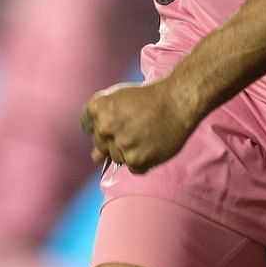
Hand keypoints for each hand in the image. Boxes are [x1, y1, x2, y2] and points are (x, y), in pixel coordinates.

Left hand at [81, 79, 204, 173]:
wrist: (178, 101)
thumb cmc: (149, 98)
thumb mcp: (119, 99)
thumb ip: (102, 124)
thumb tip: (95, 158)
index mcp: (98, 108)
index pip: (86, 126)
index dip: (103, 125)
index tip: (116, 122)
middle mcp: (105, 127)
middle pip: (101, 144)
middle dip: (115, 139)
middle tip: (135, 128)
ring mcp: (121, 144)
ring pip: (117, 158)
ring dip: (129, 151)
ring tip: (146, 135)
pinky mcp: (136, 159)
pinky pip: (133, 168)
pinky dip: (143, 160)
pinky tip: (152, 145)